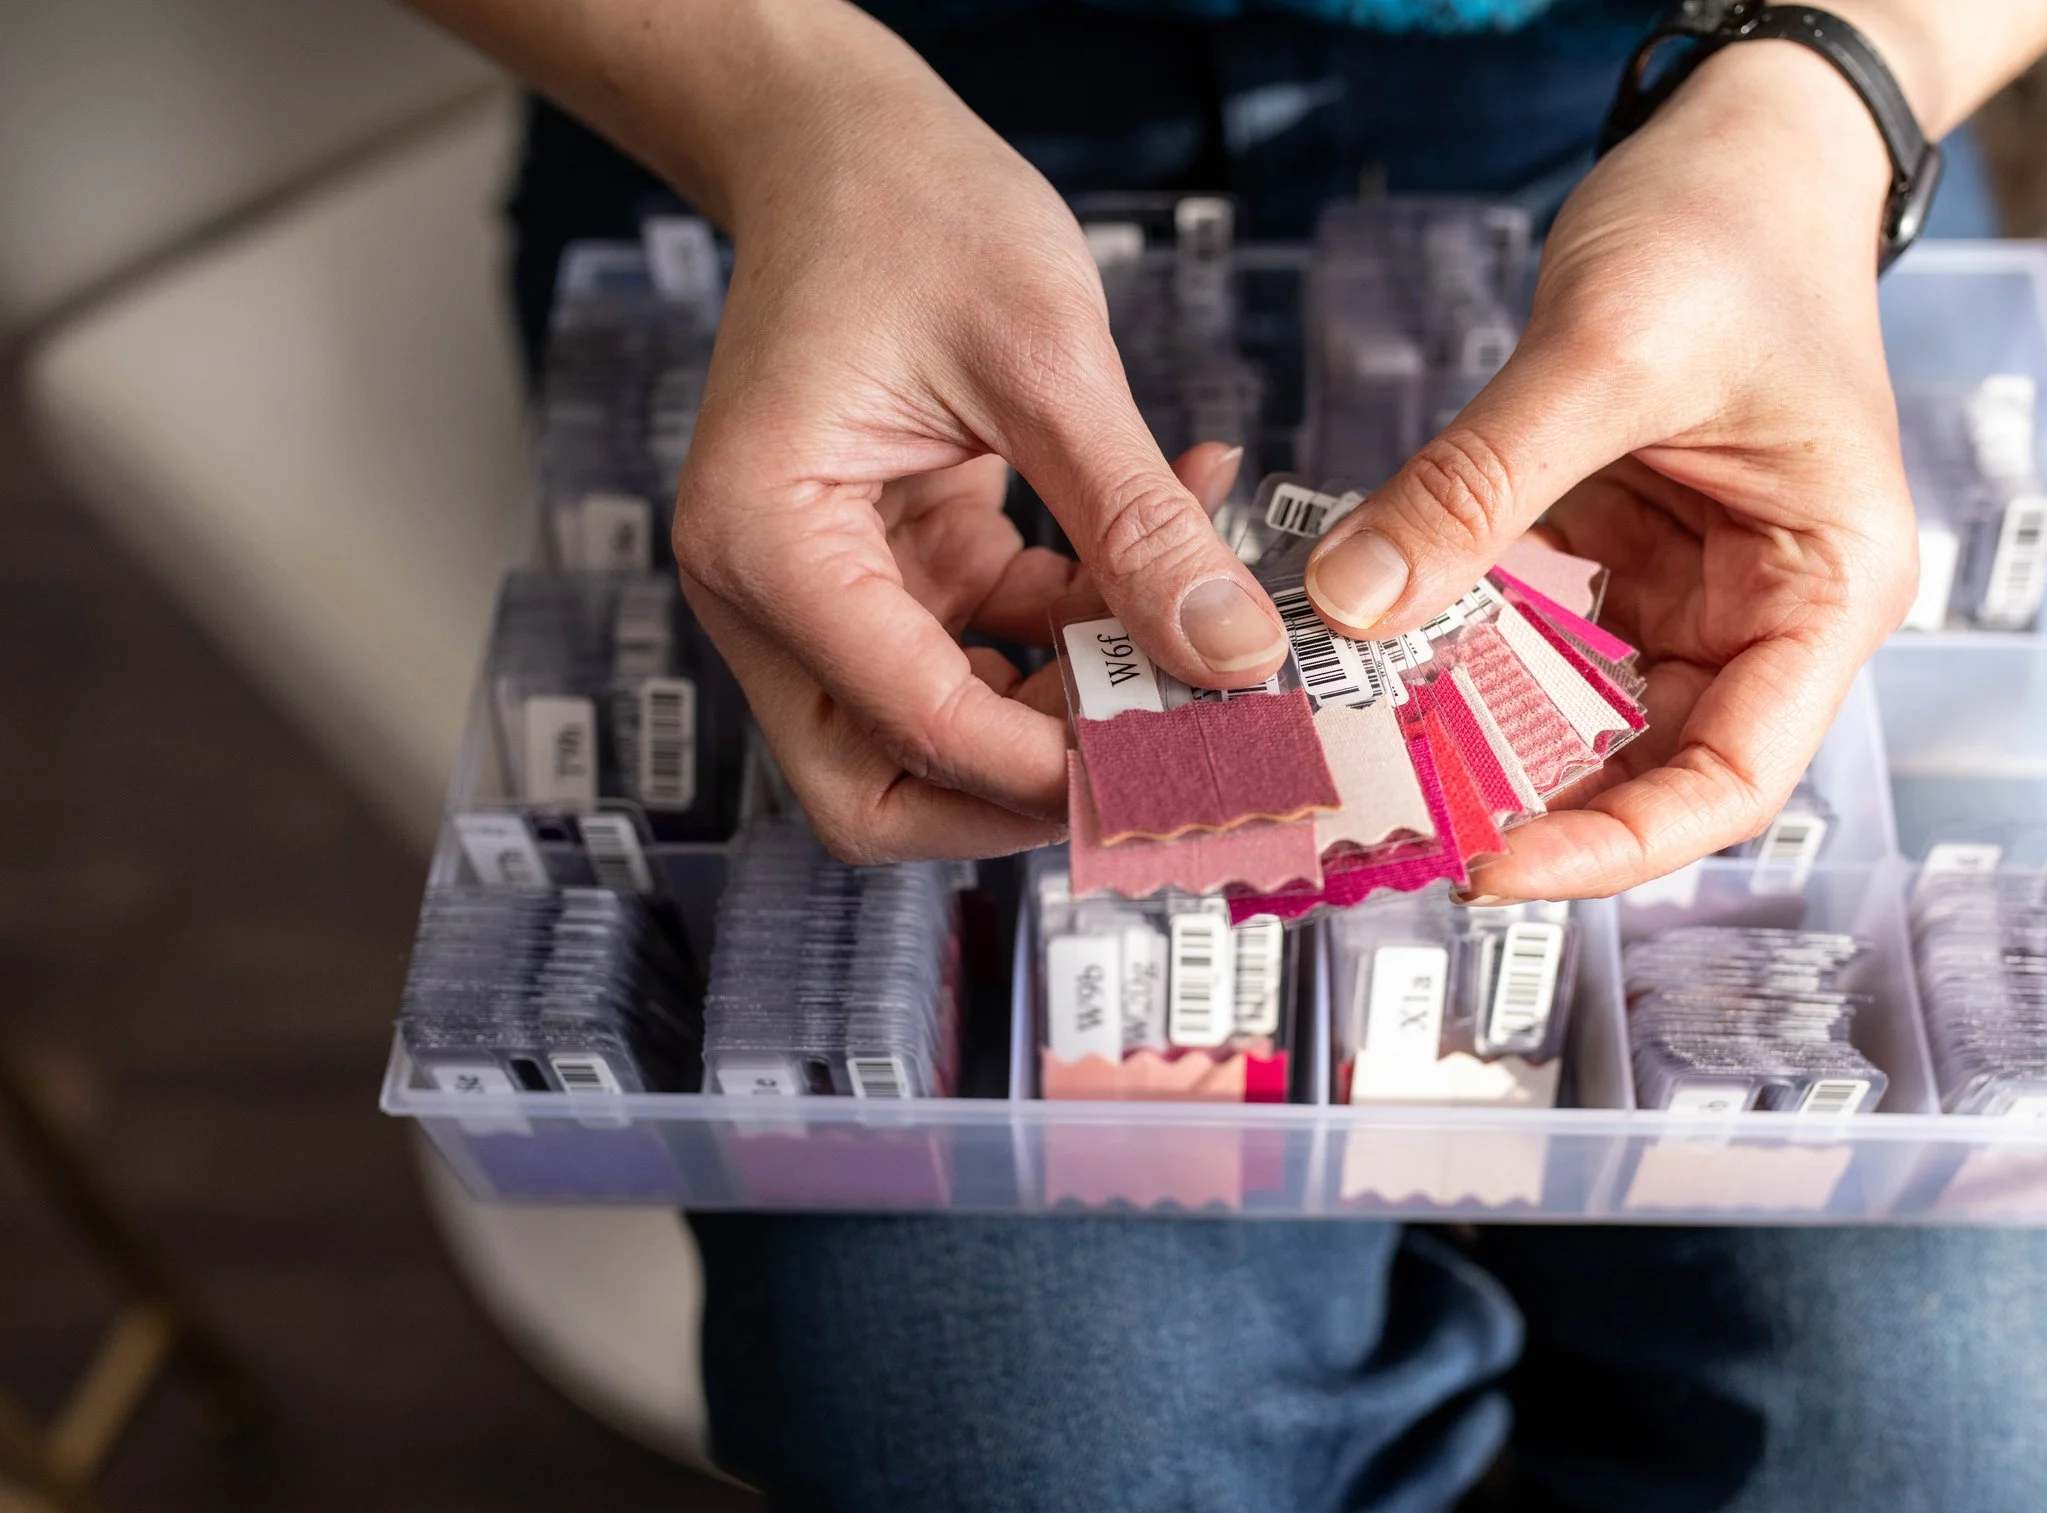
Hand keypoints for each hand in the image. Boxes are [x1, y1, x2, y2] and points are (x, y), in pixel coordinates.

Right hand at [668, 17, 1285, 862]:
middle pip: (883, 786)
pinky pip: (987, 651)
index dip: (1050, 767)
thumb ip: (1137, 522)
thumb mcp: (1045, 360)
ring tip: (1189, 644)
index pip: (910, 725)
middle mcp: (771, 590)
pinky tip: (1166, 561)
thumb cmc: (904, 209)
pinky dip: (1077, 630)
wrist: (846, 141)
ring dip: (1069, 711)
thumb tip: (1231, 653)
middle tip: (1167, 756)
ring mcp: (826, 588)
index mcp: (768, 542)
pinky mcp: (890, 570)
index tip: (1179, 760)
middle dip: (1027, 790)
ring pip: (940, 738)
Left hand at [1297, 42, 1918, 898]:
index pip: (1737, 779)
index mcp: (1826, 589)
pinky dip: (1464, 657)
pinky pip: (1538, 638)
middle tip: (1399, 824)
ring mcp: (1691, 587)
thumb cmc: (1737, 225)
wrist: (1747, 137)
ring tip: (1374, 764)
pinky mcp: (1623, 555)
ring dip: (1486, 740)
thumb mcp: (1605, 354)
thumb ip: (1476, 485)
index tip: (1497, 866)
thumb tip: (1351, 604)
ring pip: (1584, 715)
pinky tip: (1383, 667)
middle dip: (1533, 804)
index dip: (1619, 845)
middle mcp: (1769, 609)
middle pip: (1655, 767)